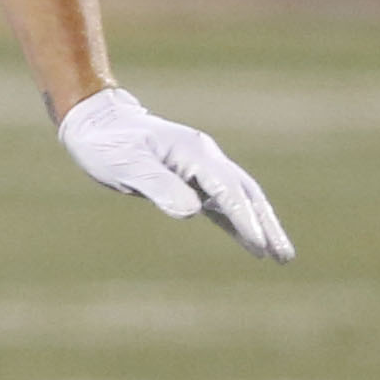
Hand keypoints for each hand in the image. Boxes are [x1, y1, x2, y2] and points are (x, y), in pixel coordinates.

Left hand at [58, 88, 293, 261]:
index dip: (245, 220)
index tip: (260, 245)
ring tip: (280, 256)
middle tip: (285, 256)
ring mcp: (200, 167)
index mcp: (194, 153)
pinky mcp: (189, 178)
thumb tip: (193, 212)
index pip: (228, 191)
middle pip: (246, 195)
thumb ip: (159, 186)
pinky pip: (220, 203)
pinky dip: (237, 222)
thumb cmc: (107, 142)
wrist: (94, 122)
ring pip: (239, 199)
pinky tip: (250, 242)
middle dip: (266, 225)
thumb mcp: (128, 165)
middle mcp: (205, 158)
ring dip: (259, 226)